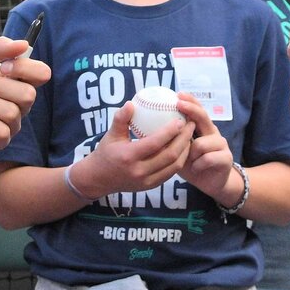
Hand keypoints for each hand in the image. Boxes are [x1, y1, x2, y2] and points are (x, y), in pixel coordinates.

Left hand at [0, 37, 47, 149]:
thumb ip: (0, 46)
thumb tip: (25, 45)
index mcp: (19, 79)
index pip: (43, 73)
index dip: (25, 69)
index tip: (3, 66)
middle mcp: (19, 102)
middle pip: (29, 95)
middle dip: (0, 87)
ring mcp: (10, 122)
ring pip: (11, 113)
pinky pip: (1, 132)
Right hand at [73, 101, 194, 197]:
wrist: (99, 179)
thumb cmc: (106, 153)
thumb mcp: (110, 134)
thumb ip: (120, 119)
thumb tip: (131, 103)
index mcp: (129, 156)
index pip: (155, 143)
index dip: (170, 131)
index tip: (180, 120)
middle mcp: (139, 171)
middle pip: (170, 155)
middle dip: (184, 139)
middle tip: (190, 125)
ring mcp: (146, 181)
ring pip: (174, 166)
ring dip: (185, 150)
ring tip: (190, 135)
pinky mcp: (150, 186)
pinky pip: (170, 173)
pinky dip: (179, 160)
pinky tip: (183, 148)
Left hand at [174, 95, 238, 204]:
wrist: (213, 183)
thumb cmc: (192, 165)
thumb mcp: (179, 151)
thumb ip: (169, 140)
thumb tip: (148, 130)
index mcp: (201, 128)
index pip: (197, 109)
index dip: (189, 101)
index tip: (177, 94)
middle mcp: (212, 132)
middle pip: (203, 117)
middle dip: (191, 109)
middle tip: (179, 105)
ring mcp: (221, 144)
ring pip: (202, 143)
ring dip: (192, 153)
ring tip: (190, 160)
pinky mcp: (225, 157)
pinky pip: (207, 158)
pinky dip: (198, 165)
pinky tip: (196, 169)